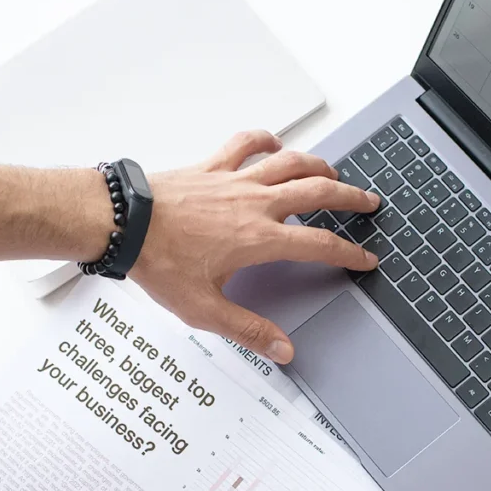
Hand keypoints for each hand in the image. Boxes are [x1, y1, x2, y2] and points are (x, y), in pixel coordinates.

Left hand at [132, 131, 381, 363]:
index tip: (365, 258)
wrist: (121, 223)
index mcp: (260, 239)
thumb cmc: (157, 262)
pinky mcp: (212, 166)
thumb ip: (249, 329)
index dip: (350, 253)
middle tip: (369, 201)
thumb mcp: (205, 308)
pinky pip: (246, 144)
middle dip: (350, 196)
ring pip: (291, 163)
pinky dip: (265, 140)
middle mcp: (256, 204)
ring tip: (334, 170)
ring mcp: (236, 180)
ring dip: (318, 164)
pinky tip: (274, 143)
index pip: (321, 245)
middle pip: (318, 190)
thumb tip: (283, 350)